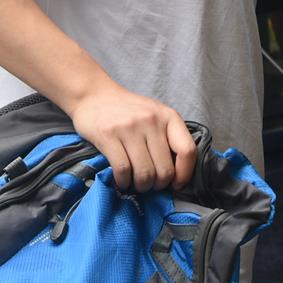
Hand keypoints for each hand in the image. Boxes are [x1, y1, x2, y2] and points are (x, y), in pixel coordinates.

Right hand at [67, 80, 197, 192]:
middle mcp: (152, 121)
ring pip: (144, 173)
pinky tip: (122, 180)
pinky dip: (123, 182)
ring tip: (136, 183)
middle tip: (150, 185)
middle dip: (158, 185)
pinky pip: (123, 170)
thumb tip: (176, 173)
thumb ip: (167, 137)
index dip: (185, 174)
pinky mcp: (108, 136)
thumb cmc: (128, 110)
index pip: (187, 150)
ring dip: (141, 186)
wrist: (95, 95)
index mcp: (169, 116)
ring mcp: (130, 128)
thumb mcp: (155, 115)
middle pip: (165, 169)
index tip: (176, 184)